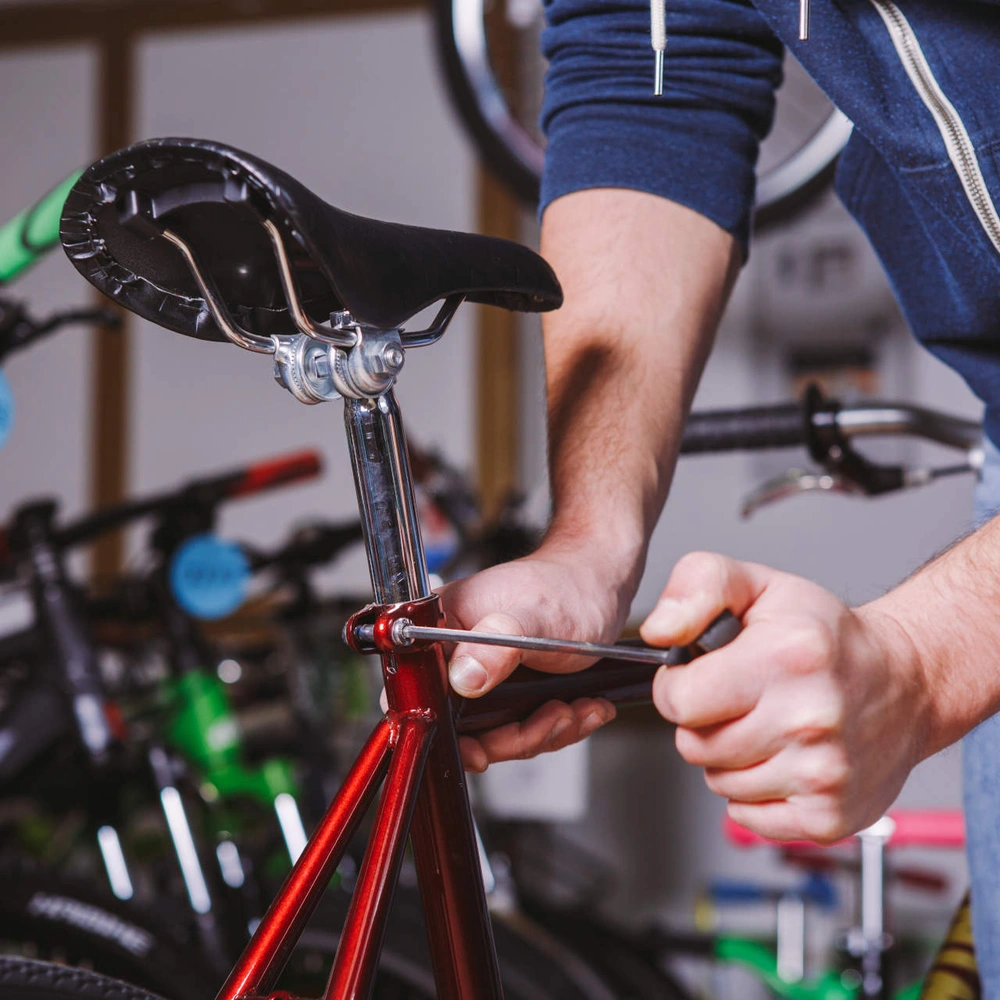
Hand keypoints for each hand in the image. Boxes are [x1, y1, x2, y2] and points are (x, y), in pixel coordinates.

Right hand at [440, 548, 627, 771]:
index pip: (422, 693)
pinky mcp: (510, 688)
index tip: (481, 749)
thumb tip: (462, 678)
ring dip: (544, 731)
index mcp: (442, 629)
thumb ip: (495, 646)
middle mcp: (457, 654)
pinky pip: (524, 725)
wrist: (599, 585)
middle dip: (514, 736)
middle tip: (554, 716)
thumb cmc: (565, 587)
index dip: (447, 730)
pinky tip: (582, 707)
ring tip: (575, 708)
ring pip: (498, 732)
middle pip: (463, 725)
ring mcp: (484, 673)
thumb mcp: (532, 616)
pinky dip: (558, 725)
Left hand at [640, 552, 927, 842]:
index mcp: (785, 658)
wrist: (907, 680)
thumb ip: (696, 588)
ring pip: (719, 783)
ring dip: (730, 757)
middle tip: (741, 698)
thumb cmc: (825, 635)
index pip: (679, 700)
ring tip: (768, 725)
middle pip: (695, 746)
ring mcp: (823, 775)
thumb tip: (659, 632)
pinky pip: (747, 816)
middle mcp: (809, 720)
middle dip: (704, 722)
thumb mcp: (757, 585)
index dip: (677, 687)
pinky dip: (755, 793)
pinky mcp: (829, 817)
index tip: (701, 675)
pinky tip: (782, 758)